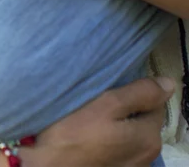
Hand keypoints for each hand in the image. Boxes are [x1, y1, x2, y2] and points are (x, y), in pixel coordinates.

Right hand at [27, 77, 171, 166]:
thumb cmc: (74, 134)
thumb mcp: (106, 105)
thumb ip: (139, 94)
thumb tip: (168, 84)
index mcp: (149, 136)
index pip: (154, 103)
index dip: (133, 90)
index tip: (109, 87)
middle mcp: (148, 155)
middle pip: (143, 119)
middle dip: (127, 107)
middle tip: (98, 99)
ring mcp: (133, 165)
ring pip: (131, 133)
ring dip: (118, 123)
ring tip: (93, 115)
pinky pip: (120, 146)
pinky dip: (110, 137)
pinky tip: (91, 133)